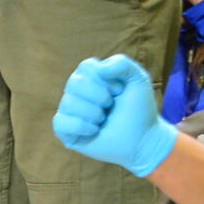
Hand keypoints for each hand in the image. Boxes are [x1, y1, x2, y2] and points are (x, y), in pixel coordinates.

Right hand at [50, 53, 178, 177]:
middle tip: (111, 107)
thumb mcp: (139, 79)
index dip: (106, 80)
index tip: (119, 91)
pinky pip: (61, 122)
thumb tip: (99, 68)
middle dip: (100, 97)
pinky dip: (81, 127)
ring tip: (104, 120)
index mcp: (90, 76)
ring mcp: (68, 110)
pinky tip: (93, 131)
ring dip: (94, 114)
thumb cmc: (139, 109)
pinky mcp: (65, 130)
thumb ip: (122, 64)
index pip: (85, 67)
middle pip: (75, 83)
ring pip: (69, 103)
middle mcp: (75, 91)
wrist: (142, 139)